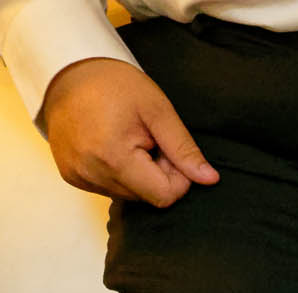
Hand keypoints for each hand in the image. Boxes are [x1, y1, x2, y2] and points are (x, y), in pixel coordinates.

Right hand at [42, 58, 218, 206]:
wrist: (68, 71)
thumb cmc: (114, 84)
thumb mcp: (157, 110)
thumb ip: (184, 148)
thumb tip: (210, 179)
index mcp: (112, 157)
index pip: (164, 196)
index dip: (177, 177)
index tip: (168, 149)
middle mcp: (89, 172)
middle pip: (147, 197)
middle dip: (157, 173)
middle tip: (148, 140)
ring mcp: (77, 175)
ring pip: (130, 195)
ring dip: (139, 174)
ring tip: (129, 140)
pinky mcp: (71, 175)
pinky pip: (109, 187)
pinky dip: (120, 173)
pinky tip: (114, 146)